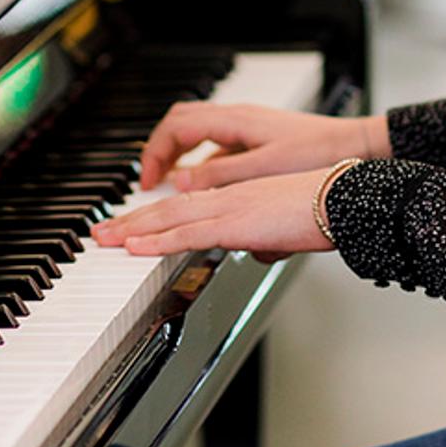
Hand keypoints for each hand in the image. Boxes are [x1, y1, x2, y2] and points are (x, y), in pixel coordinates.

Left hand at [92, 168, 338, 258]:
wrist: (344, 199)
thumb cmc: (325, 211)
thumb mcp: (288, 229)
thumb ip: (268, 240)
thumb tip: (259, 252)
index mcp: (239, 194)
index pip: (187, 205)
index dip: (156, 215)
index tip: (132, 226)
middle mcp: (227, 195)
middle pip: (167, 208)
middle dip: (130, 221)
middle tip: (101, 232)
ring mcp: (229, 207)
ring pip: (168, 217)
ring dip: (132, 229)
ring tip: (104, 240)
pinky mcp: (235, 223)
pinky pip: (187, 233)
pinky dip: (158, 241)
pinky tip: (136, 247)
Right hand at [137, 103, 387, 191]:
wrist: (354, 147)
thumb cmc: (317, 154)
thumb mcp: (264, 169)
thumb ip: (220, 175)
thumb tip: (180, 184)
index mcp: (234, 121)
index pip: (176, 128)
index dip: (155, 154)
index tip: (147, 181)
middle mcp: (236, 118)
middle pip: (180, 124)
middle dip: (159, 151)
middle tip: (148, 180)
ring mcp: (246, 126)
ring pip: (197, 132)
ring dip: (178, 155)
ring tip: (167, 183)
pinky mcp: (257, 138)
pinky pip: (215, 142)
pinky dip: (199, 160)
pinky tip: (202, 184)